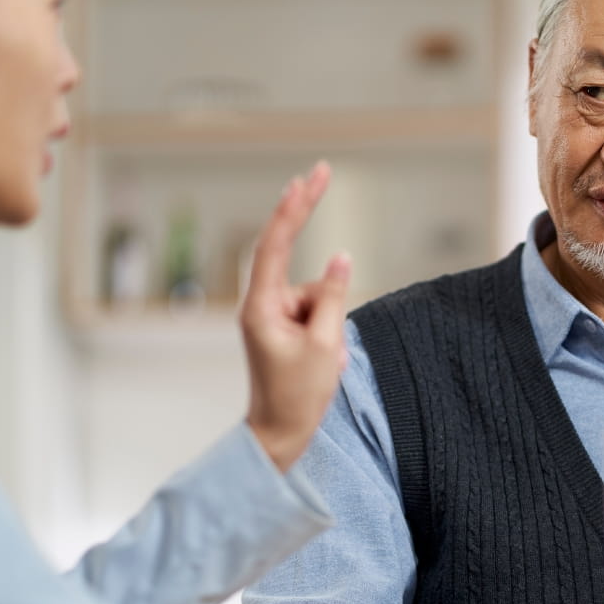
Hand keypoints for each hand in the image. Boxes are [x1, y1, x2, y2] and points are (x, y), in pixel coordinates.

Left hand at [242, 162, 350, 471]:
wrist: (280, 434)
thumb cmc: (298, 395)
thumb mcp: (326, 346)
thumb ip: (335, 296)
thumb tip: (342, 257)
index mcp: (261, 306)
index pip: (276, 245)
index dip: (294, 208)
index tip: (308, 178)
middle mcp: (261, 304)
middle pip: (288, 252)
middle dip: (303, 215)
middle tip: (322, 170)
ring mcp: (273, 315)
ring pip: (316, 294)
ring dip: (330, 322)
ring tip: (325, 361)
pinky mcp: (284, 325)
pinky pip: (317, 312)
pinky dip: (328, 333)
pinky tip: (324, 363)